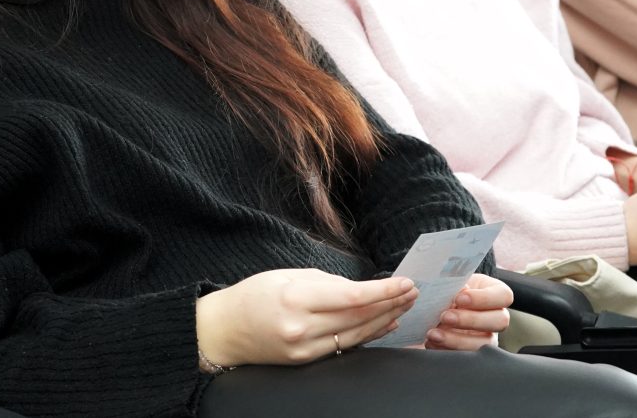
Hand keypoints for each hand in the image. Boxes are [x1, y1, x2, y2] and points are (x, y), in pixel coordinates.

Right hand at [196, 269, 417, 367]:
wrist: (223, 331)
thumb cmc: (254, 295)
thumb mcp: (287, 275)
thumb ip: (325, 282)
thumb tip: (360, 288)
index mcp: (297, 297)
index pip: (351, 296)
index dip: (383, 291)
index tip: (405, 282)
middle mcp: (302, 326)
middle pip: (358, 317)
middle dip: (390, 303)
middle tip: (413, 291)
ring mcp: (304, 348)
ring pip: (355, 334)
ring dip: (384, 319)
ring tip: (405, 305)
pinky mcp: (305, 361)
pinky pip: (344, 346)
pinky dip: (366, 334)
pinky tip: (383, 324)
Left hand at [425, 273, 511, 350]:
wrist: (436, 302)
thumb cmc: (448, 287)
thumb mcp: (452, 280)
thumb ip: (455, 283)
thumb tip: (460, 289)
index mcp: (496, 294)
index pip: (504, 296)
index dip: (483, 298)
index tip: (459, 298)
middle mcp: (496, 317)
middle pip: (499, 322)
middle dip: (470, 320)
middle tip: (445, 317)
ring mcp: (487, 337)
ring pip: (484, 344)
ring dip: (457, 340)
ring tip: (434, 334)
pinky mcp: (473, 353)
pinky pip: (466, 358)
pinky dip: (447, 350)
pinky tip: (432, 343)